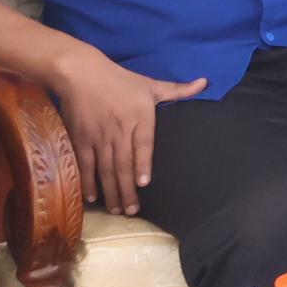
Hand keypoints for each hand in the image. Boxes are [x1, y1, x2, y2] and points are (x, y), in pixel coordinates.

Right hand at [51, 43, 203, 216]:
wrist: (82, 74)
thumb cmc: (120, 81)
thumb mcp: (151, 84)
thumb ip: (177, 90)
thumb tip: (205, 83)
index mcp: (139, 117)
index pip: (142, 144)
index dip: (142, 163)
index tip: (143, 182)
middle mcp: (119, 130)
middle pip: (123, 164)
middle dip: (126, 190)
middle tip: (132, 211)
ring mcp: (98, 137)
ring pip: (105, 169)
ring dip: (111, 191)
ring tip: (117, 211)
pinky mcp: (80, 139)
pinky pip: (85, 165)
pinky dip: (88, 182)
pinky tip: (93, 197)